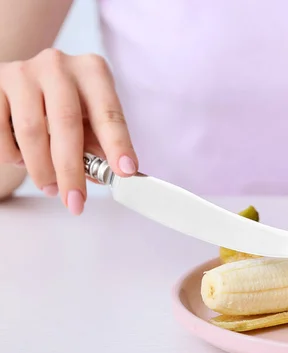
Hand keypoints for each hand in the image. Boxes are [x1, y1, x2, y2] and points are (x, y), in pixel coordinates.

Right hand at [0, 48, 137, 214]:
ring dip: (41, 169)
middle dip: (72, 170)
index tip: (125, 171)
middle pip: (67, 125)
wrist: (25, 81)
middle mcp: (58, 65)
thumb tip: (109, 176)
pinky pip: (0, 129)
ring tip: (52, 188)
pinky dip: (13, 154)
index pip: (108, 113)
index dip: (118, 144)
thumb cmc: (67, 103)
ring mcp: (23, 72)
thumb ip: (99, 145)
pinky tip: (23, 160)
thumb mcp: (90, 117)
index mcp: (92, 71)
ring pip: (31, 131)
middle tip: (76, 201)